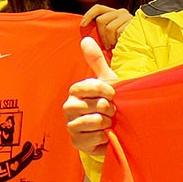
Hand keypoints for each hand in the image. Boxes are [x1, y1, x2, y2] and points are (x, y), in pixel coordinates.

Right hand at [63, 37, 119, 156]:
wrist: (113, 130)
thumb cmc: (110, 103)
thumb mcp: (106, 81)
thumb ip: (96, 61)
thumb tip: (86, 39)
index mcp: (75, 91)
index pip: (89, 86)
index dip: (105, 91)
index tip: (113, 94)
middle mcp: (69, 107)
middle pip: (95, 105)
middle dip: (109, 109)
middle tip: (111, 111)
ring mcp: (71, 125)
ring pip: (95, 121)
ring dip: (107, 123)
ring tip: (108, 123)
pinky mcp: (76, 142)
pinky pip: (94, 138)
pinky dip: (104, 137)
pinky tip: (104, 135)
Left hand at [80, 5, 132, 49]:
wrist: (139, 54)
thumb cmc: (123, 46)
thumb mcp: (109, 36)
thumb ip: (100, 31)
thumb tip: (85, 29)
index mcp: (113, 13)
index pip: (98, 8)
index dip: (89, 15)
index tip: (82, 25)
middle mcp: (121, 12)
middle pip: (101, 20)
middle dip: (101, 35)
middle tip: (106, 45)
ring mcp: (128, 18)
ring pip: (109, 27)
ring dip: (110, 40)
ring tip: (115, 45)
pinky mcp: (133, 24)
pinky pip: (119, 32)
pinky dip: (118, 41)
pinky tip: (122, 43)